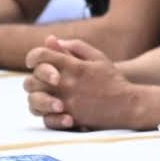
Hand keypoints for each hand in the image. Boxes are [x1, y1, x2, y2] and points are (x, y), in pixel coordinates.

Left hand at [23, 38, 142, 130]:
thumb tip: (51, 41)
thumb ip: (75, 47)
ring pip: (34, 101)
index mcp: (73, 66)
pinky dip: (46, 115)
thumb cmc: (112, 80)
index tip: (34, 61)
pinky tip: (55, 110)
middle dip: (33, 79)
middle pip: (31, 80)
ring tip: (46, 97)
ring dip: (36, 98)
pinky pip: (46, 119)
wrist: (128, 106)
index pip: (41, 56)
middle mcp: (66, 84)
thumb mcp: (98, 57)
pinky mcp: (69, 119)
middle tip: (41, 82)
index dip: (33, 56)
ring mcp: (66, 103)